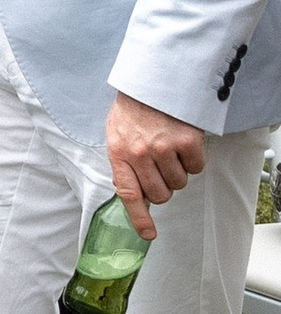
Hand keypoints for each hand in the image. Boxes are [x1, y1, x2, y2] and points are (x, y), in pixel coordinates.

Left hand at [105, 91, 207, 243]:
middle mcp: (140, 153)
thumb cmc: (134, 106)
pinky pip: (196, 167)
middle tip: (161, 168)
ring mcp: (163, 147)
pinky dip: (193, 159)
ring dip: (178, 171)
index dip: (140, 218)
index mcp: (119, 152)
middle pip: (160, 194)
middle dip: (163, 187)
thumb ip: (123, 162)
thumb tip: (134, 194)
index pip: (128, 194)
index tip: (148, 234)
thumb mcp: (116, 133)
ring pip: (179, 183)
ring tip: (170, 149)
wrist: (153, 78)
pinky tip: (184, 143)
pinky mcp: (186, 141)